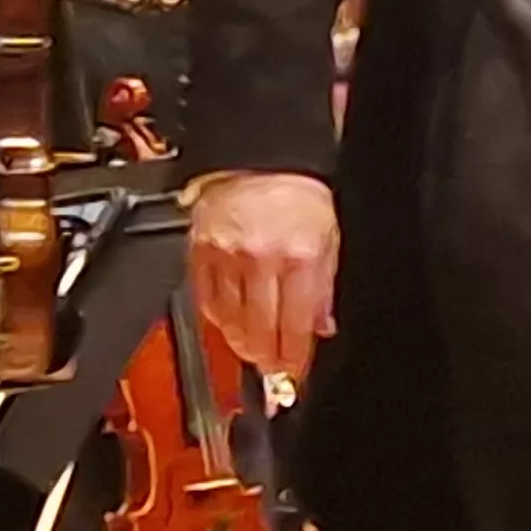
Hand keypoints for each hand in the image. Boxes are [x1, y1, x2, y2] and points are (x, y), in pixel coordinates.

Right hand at [189, 170, 339, 381]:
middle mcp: (262, 259)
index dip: (295, 357)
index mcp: (300, 256)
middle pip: (260, 330)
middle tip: (272, 370)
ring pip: (230, 321)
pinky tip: (229, 325)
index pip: (296, 325)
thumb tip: (322, 327)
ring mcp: (227, 256)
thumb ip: (326, 286)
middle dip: (267, 358)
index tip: (294, 372)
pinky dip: (218, 318)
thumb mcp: (330, 236)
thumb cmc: (299, 194)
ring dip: (242, 344)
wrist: (260, 158)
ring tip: (252, 352)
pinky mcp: (200, 251)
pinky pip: (206, 300)